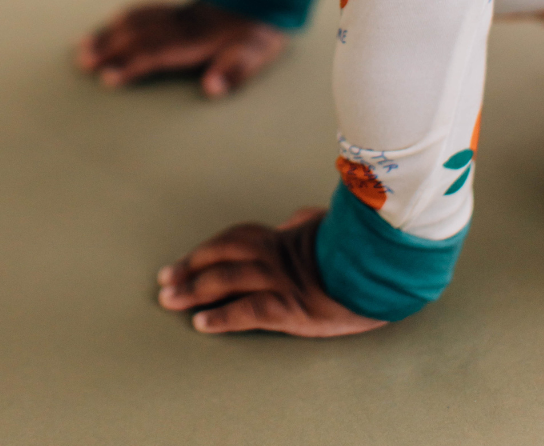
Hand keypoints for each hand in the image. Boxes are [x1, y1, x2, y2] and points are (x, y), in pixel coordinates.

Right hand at [75, 0, 284, 96]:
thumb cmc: (255, 33)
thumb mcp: (256, 53)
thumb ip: (235, 71)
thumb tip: (211, 88)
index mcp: (197, 38)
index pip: (156, 53)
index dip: (131, 65)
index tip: (107, 79)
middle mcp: (180, 23)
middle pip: (137, 35)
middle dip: (107, 49)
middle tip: (81, 64)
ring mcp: (175, 12)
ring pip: (135, 20)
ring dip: (108, 34)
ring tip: (82, 48)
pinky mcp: (175, 7)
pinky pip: (143, 10)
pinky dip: (122, 18)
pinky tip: (108, 25)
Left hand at [157, 208, 386, 337]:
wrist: (379, 264)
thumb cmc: (356, 246)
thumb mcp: (328, 226)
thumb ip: (305, 222)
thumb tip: (293, 220)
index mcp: (281, 238)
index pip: (232, 240)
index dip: (205, 250)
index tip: (184, 261)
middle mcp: (272, 256)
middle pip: (219, 257)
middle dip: (188, 268)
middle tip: (164, 280)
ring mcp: (278, 280)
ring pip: (224, 281)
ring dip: (193, 291)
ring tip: (170, 301)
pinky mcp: (289, 306)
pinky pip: (247, 311)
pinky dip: (222, 318)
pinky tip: (202, 324)